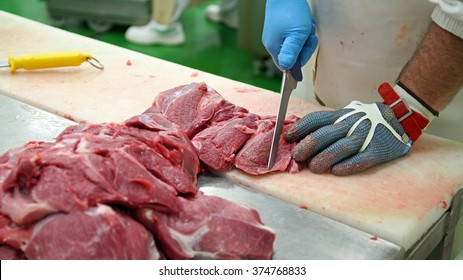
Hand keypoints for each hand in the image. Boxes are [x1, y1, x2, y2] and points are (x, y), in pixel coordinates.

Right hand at [262, 0, 317, 70]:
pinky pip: (295, 36)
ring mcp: (277, 36)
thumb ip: (292, 53)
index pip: (286, 66)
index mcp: (274, 48)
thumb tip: (287, 70)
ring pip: (296, 45)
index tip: (306, 49)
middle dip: (304, 46)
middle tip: (308, 34)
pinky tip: (304, 23)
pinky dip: (303, 31)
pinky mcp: (281, 29)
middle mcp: (273, 43)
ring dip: (305, 37)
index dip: (299, 62)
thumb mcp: (296, 35)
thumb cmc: (290, 11)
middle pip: (293, 56)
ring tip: (306, 26)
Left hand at [285, 101, 411, 175]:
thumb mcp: (344, 116)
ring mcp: (364, 137)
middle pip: (325, 134)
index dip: (301, 128)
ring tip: (313, 167)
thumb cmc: (364, 120)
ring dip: (324, 158)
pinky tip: (336, 171)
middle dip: (308, 145)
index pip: (316, 120)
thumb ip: (325, 125)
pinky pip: (361, 159)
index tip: (288, 137)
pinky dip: (348, 166)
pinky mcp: (377, 150)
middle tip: (297, 156)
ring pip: (341, 147)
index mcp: (340, 116)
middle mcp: (350, 125)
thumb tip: (298, 136)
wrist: (399, 118)